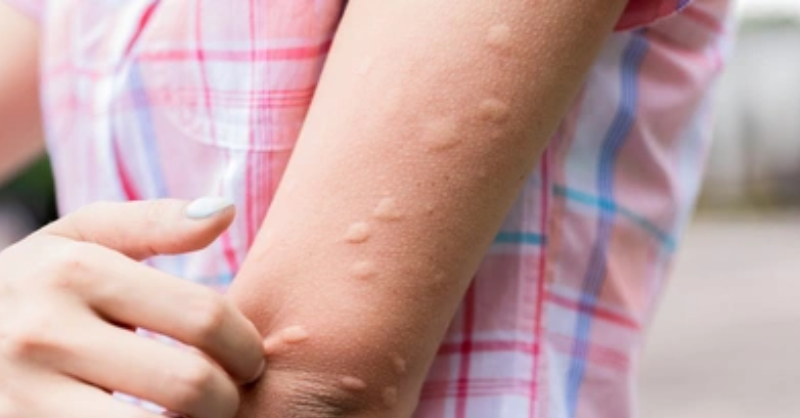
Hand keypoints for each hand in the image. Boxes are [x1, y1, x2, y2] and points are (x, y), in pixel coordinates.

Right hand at [0, 198, 264, 417]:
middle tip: (229, 396)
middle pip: (189, 384)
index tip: (248, 360)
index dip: (245, 346)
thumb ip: (153, 222)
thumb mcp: (79, 238)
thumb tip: (225, 210)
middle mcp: (46, 333)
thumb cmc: (36, 285)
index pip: (204, 317)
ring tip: (196, 416)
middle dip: (228, 398)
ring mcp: (26, 396)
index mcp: (74, 272)